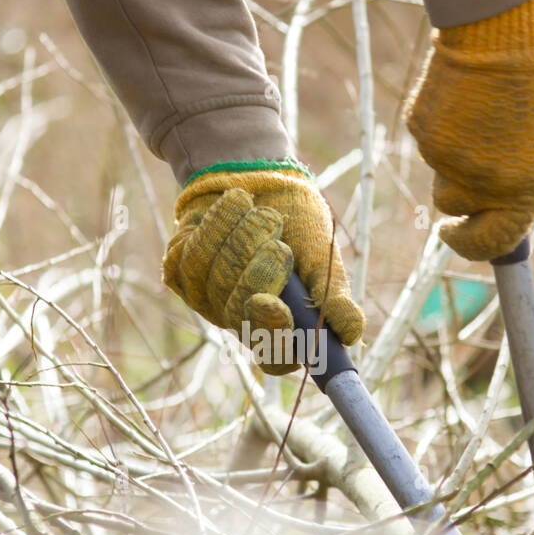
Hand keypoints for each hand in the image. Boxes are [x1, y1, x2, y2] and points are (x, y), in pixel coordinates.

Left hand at [162, 163, 363, 373]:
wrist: (259, 176)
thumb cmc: (298, 223)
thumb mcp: (322, 256)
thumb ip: (332, 296)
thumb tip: (352, 333)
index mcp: (281, 327)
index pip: (275, 358)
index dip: (272, 336)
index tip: (272, 302)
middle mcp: (242, 320)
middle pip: (239, 315)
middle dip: (258, 271)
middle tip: (277, 241)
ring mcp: (208, 299)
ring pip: (214, 281)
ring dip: (241, 239)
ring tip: (258, 212)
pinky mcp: (181, 272)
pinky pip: (188, 258)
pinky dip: (214, 226)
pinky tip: (232, 208)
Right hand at [406, 0, 533, 261]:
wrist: (504, 23)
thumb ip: (518, 174)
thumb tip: (492, 200)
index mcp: (524, 185)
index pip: (492, 240)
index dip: (471, 246)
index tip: (457, 236)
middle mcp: (483, 180)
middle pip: (453, 205)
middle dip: (455, 195)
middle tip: (460, 167)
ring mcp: (447, 157)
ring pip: (438, 170)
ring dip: (450, 154)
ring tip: (475, 111)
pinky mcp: (421, 130)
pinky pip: (426, 139)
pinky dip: (439, 124)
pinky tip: (459, 93)